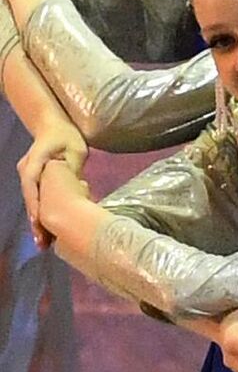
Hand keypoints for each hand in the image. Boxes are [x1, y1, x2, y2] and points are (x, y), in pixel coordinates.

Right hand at [17, 125, 86, 248]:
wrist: (54, 128)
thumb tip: (76, 183)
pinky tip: (45, 233)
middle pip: (30, 198)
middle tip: (41, 241)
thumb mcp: (74, 149)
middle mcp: (27, 170)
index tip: (39, 220)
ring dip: (36, 223)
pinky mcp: (34, 182)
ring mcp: (28, 176)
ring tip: (41, 243)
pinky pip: (37, 201)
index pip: (32, 184)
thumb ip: (72, 166)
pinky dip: (40, 216)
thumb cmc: (67, 137)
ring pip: (32, 202)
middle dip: (35, 220)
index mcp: (36, 161)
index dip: (36, 203)